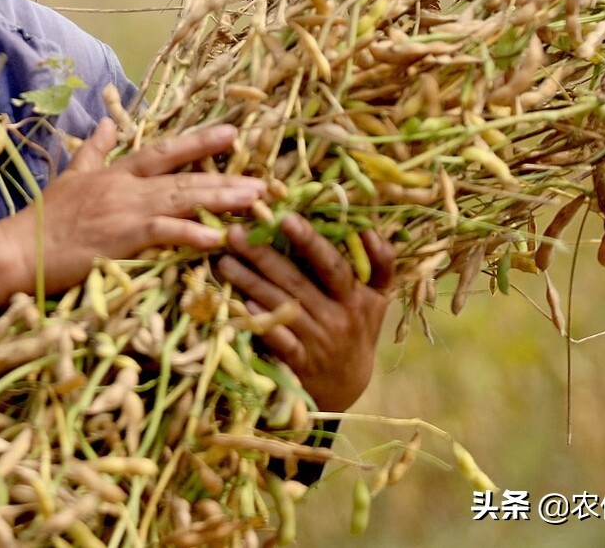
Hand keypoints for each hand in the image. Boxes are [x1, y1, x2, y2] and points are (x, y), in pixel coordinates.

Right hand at [9, 118, 265, 291]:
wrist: (20, 249)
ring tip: (255, 202)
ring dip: (221, 200)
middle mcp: (127, 188)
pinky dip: (192, 234)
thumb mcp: (71, 176)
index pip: (165, 152)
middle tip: (265, 180)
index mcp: (117, 173)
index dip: (200, 143)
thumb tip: (106, 121)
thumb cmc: (46, 219)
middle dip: (226, 178)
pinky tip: (218, 238)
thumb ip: (93, 150)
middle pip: (185, 178)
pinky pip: (164, 233)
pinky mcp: (122, 240)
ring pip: (183, 201)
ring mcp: (126, 212)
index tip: (232, 133)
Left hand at [217, 213, 394, 412]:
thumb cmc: (358, 328)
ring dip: (250, 282)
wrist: (348, 386)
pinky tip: (238, 303)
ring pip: (280, 307)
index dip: (311, 241)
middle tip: (235, 233)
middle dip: (264, 255)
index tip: (286, 217)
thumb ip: (380, 262)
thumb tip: (368, 227)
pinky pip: (276, 339)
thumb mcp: (378, 298)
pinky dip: (260, 321)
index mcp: (356, 297)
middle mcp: (337, 318)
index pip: (333, 265)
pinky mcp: (298, 363)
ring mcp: (316, 342)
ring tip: (224, 260)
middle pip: (297, 282)